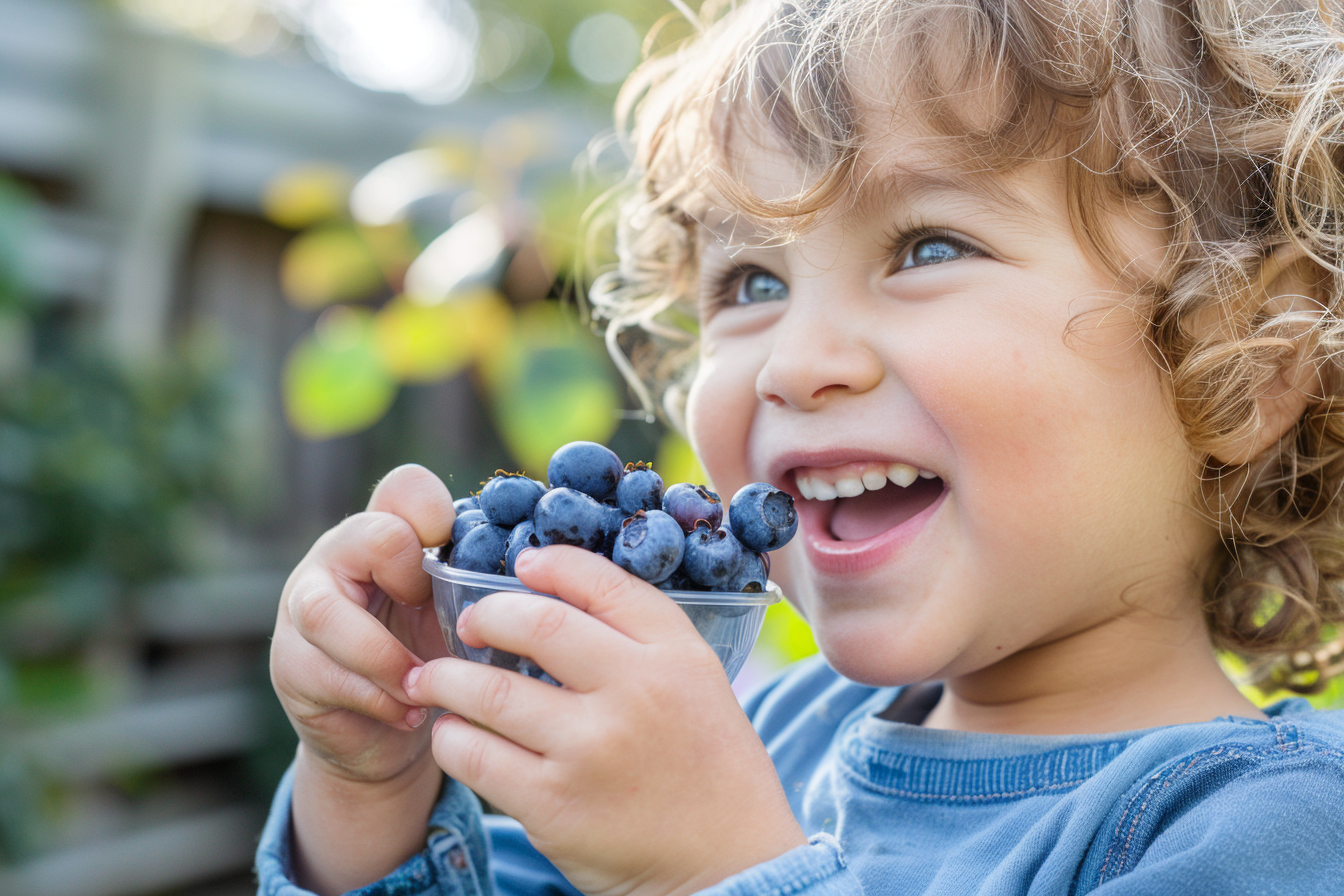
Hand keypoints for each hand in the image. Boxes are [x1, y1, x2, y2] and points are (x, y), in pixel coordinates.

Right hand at [270, 464, 453, 892]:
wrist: (386, 735)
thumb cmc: (430, 655)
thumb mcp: (459, 613)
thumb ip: (481, 578)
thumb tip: (550, 558)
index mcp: (385, 531)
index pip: (405, 488)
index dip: (434, 516)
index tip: (455, 561)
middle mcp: (336, 559)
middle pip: (365, 537)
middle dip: (407, 579)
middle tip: (440, 623)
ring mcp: (302, 612)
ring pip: (325, 613)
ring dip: (385, 656)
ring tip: (423, 685)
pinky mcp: (293, 668)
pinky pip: (327, 674)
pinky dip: (378, 697)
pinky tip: (410, 714)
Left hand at [405, 545, 807, 895]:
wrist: (727, 865)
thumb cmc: (706, 767)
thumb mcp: (697, 682)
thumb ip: (640, 637)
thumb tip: (547, 590)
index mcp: (676, 655)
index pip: (601, 582)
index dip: (550, 563)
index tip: (520, 566)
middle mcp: (635, 693)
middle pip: (534, 623)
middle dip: (484, 616)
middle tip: (467, 626)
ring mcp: (591, 750)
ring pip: (489, 691)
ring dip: (447, 679)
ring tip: (434, 681)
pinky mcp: (554, 806)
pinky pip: (475, 756)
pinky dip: (452, 739)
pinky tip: (454, 735)